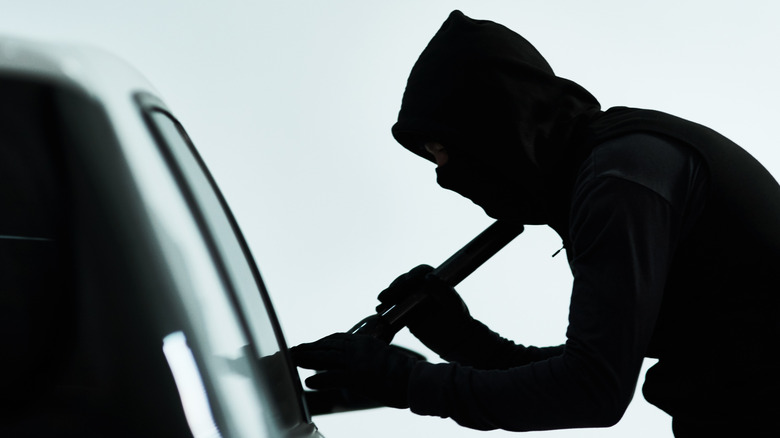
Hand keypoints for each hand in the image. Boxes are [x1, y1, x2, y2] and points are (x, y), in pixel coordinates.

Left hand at [290, 333, 420, 408]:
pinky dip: (319, 379)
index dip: (321, 342)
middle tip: (293, 350)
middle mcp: (358, 348)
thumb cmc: (402, 372)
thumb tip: (357, 366)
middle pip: (327, 346)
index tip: (310, 345)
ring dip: (307, 359)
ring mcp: (356, 361)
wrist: (413, 380)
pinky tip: (309, 382)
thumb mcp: (383, 357)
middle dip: (308, 348)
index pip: (337, 339)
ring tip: (294, 361)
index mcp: (365, 341)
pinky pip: (332, 376)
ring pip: (325, 357)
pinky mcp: (356, 376)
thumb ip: (368, 357)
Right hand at [377, 264, 471, 356]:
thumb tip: (428, 277)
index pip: (420, 273)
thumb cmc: (458, 319)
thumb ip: (442, 290)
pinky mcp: (406, 314)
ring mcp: (412, 300)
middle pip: (404, 282)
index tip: (409, 282)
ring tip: (382, 304)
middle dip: (395, 288)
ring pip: (396, 294)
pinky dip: (387, 310)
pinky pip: (394, 309)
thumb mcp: (453, 304)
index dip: (412, 275)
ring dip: (388, 297)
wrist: (456, 340)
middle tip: (387, 296)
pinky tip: (380, 311)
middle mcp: (421, 288)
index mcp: (434, 281)